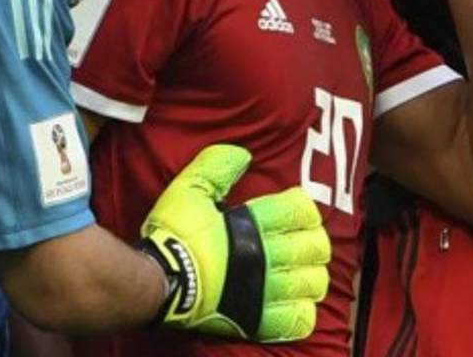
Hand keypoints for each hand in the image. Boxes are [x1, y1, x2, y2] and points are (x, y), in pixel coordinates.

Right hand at [139, 144, 330, 341]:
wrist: (158, 281)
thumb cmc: (174, 235)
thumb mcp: (188, 190)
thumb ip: (216, 167)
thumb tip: (242, 154)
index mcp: (254, 223)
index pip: (301, 211)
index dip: (306, 210)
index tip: (298, 212)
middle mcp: (266, 256)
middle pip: (313, 247)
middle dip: (314, 242)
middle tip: (305, 242)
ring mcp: (265, 290)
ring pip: (311, 283)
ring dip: (311, 275)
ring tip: (303, 272)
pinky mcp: (258, 319)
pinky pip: (296, 319)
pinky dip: (302, 311)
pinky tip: (296, 303)